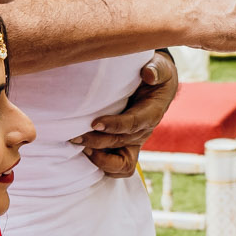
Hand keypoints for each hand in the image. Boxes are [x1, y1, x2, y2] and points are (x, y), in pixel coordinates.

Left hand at [74, 52, 178, 175]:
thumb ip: (156, 69)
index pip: (134, 123)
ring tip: (80, 146)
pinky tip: (86, 153)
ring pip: (120, 162)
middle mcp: (144, 131)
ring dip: (99, 158)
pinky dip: (103, 165)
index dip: (116, 125)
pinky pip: (119, 167)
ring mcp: (135, 142)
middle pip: (120, 142)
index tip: (95, 122)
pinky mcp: (127, 146)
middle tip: (75, 135)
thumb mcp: (160, 67)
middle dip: (97, 140)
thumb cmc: (156, 75)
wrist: (157, 87)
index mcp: (152, 113)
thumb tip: (148, 74)